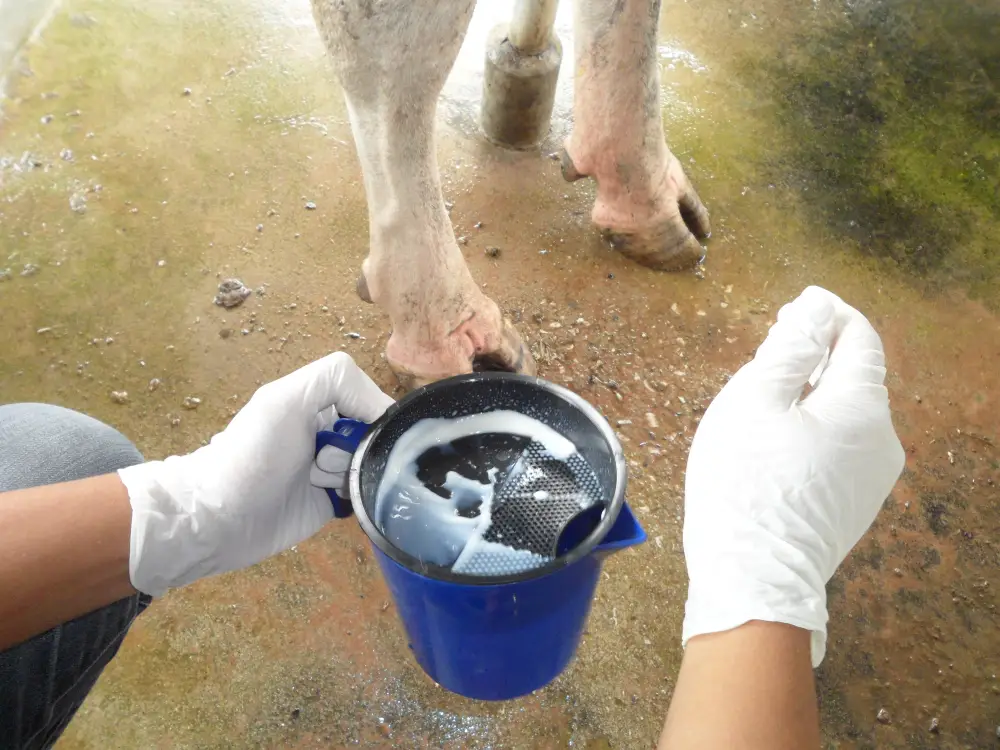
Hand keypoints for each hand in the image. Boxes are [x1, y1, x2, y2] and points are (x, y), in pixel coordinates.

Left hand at [119, 352, 393, 595]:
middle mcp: (326, 430)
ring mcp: (330, 467)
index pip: (369, 396)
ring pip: (372, 464)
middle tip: (320, 458)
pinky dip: (355, 497)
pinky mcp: (332, 501)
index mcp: (315, 400)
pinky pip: (365, 494)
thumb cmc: (250, 454)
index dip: (371, 413)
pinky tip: (327, 500)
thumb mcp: (287, 399)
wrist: (220, 519)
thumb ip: (337, 381)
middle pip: (374, 433)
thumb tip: (384, 409)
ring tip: (314, 481)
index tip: (354, 430)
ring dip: (348, 473)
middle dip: (356, 447)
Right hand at [682, 286, 904, 665]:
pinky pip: (837, 449)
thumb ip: (789, 347)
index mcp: (862, 407)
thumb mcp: (755, 400)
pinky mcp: (853, 505)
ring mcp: (871, 479)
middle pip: (852, 377)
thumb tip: (816, 307)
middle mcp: (881, 440)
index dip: (825, 315)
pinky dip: (809, 433)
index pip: (859, 337)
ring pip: (842, 415)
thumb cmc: (746, 484)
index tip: (788, 314)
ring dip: (807, 398)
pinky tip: (771, 450)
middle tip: (762, 362)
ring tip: (757, 410)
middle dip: (812, 359)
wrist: (752, 579)